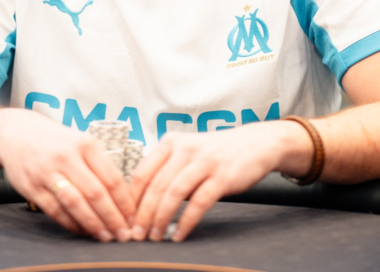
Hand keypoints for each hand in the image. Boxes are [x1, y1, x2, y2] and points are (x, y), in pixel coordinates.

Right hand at [0, 109, 135, 241]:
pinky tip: (82, 229)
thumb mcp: (82, 142)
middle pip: (95, 193)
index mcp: (85, 144)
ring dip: (92, 224)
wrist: (17, 132)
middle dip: (112, 217)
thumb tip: (123, 197)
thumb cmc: (57, 141)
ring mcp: (47, 172)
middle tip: (122, 233)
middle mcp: (66, 156)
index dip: (124, 201)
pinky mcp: (31, 186)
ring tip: (104, 235)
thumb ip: (100, 165)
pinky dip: (70, 223)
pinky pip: (55, 210)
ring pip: (75, 204)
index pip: (111, 177)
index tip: (133, 217)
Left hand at [128, 120, 312, 241]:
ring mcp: (204, 162)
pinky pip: (199, 203)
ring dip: (161, 219)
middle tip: (136, 234)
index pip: (141, 173)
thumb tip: (140, 203)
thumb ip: (165, 170)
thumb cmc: (215, 153)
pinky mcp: (222, 176)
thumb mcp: (186, 152)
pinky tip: (179, 234)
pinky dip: (186, 222)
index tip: (124, 219)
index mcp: (170, 143)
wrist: (254, 144)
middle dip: (142, 215)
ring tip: (155, 236)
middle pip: (155, 186)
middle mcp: (184, 149)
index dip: (130, 200)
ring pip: (174, 194)